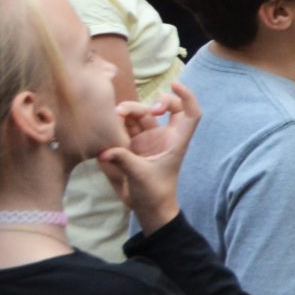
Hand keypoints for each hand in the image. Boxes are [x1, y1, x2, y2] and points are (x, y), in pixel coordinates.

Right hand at [96, 85, 199, 226]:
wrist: (148, 209)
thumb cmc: (154, 194)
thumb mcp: (140, 177)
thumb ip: (124, 160)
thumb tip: (105, 150)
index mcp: (176, 142)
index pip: (190, 114)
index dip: (186, 97)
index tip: (174, 84)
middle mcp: (163, 137)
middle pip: (159, 109)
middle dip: (146, 104)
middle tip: (134, 112)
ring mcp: (147, 140)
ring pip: (139, 116)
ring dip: (128, 112)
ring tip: (115, 116)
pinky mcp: (132, 146)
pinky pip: (125, 127)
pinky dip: (118, 123)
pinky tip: (110, 123)